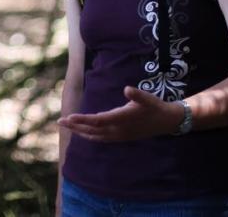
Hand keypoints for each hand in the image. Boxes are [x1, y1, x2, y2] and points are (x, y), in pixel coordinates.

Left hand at [56, 86, 183, 141]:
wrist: (168, 121)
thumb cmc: (156, 106)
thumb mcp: (148, 98)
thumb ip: (137, 95)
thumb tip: (127, 89)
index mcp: (122, 119)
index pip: (98, 121)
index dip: (83, 120)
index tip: (69, 117)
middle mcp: (119, 130)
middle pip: (92, 130)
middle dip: (76, 126)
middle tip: (59, 122)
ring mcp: (120, 136)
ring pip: (96, 136)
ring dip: (80, 132)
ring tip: (68, 126)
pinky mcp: (122, 137)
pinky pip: (102, 139)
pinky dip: (90, 136)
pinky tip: (84, 133)